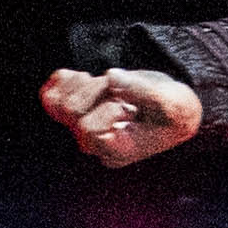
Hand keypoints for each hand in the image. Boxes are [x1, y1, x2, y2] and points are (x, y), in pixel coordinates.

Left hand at [41, 64, 202, 166]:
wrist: (173, 108)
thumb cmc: (176, 111)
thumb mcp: (172, 102)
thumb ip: (143, 91)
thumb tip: (111, 77)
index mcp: (117, 151)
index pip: (89, 130)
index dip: (106, 110)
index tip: (127, 107)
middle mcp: (95, 144)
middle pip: (72, 112)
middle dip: (96, 90)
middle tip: (119, 88)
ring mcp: (83, 128)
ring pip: (59, 103)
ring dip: (83, 84)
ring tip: (107, 83)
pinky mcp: (79, 112)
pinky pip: (51, 97)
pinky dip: (63, 80)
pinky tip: (82, 76)